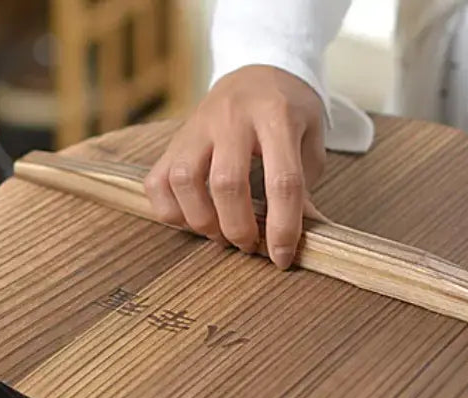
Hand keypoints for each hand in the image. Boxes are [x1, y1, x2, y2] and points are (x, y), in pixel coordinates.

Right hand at [144, 65, 325, 267]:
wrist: (259, 69)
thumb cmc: (289, 113)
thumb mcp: (310, 143)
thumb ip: (304, 190)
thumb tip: (298, 241)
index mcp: (277, 117)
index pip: (282, 181)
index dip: (282, 228)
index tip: (281, 257)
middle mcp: (233, 117)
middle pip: (227, 183)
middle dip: (238, 228)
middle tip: (248, 244)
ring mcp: (198, 125)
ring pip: (184, 180)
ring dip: (201, 221)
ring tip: (219, 233)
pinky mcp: (175, 138)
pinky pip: (157, 181)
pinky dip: (170, 211)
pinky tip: (192, 218)